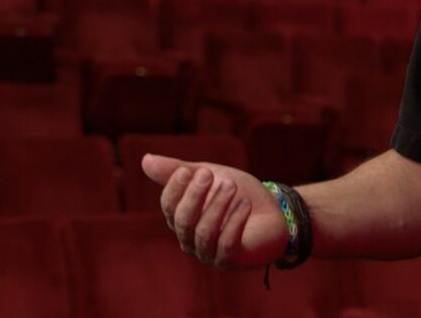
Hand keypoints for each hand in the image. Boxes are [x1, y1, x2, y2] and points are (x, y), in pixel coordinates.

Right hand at [141, 154, 288, 268]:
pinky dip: (234, 222)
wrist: (275, 211)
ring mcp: (208, 253)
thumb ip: (180, 170)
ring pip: (203, 233)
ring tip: (231, 185)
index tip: (189, 170)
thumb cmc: (238, 193)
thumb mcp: (212, 175)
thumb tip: (145, 159)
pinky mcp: (229, 261)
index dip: (175, 188)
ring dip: (217, 206)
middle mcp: (190, 239)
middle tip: (209, 174)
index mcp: (181, 218)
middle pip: (182, 221)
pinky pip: (225, 245)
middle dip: (194, 196)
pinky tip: (244, 204)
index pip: (168, 206)